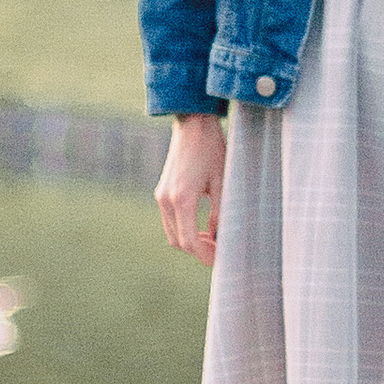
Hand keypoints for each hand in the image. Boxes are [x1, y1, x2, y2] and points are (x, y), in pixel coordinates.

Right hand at [155, 113, 227, 264]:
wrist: (193, 125)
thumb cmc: (212, 150)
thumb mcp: (223, 183)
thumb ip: (221, 213)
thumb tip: (219, 238)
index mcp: (182, 199)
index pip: (189, 242)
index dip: (205, 255)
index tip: (220, 258)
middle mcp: (166, 200)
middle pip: (178, 242)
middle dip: (197, 251)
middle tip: (219, 249)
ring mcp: (160, 196)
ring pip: (172, 233)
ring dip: (189, 241)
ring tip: (212, 238)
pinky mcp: (161, 192)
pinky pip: (170, 221)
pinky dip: (183, 229)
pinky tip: (201, 226)